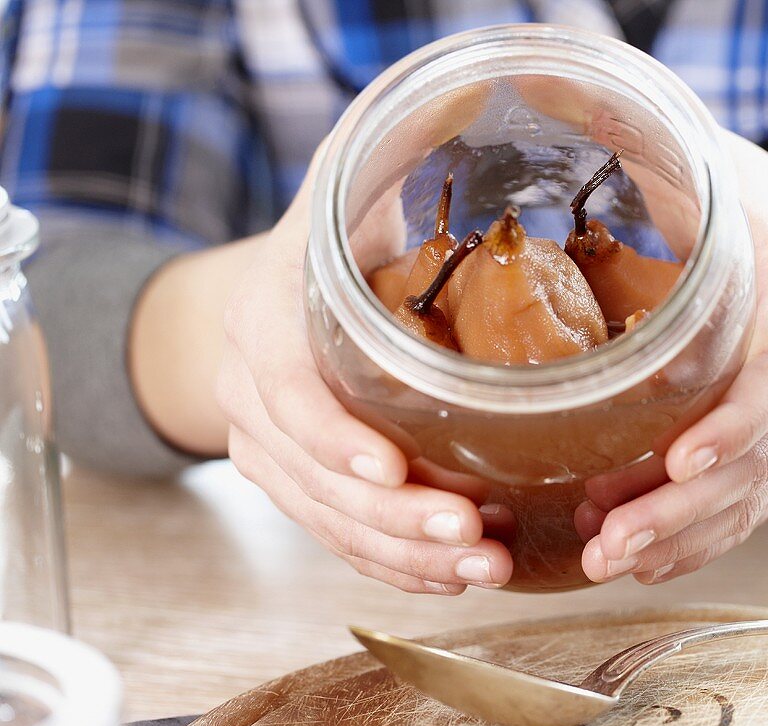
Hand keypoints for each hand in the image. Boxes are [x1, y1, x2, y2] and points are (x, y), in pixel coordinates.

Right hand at [217, 147, 511, 593]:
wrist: (268, 295)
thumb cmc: (328, 236)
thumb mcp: (350, 178)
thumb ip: (399, 144)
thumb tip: (487, 87)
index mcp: (266, 323)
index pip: (289, 395)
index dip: (334, 438)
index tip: (392, 469)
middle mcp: (258, 397)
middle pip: (314, 480)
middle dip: (397, 519)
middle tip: (475, 537)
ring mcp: (273, 449)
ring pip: (330, 523)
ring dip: (406, 556)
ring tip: (483, 566)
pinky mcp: (300, 482)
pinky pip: (339, 538)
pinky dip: (396, 564)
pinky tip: (453, 573)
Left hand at [579, 131, 767, 583]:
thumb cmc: (740, 206)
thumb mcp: (708, 167)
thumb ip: (653, 151)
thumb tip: (562, 104)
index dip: (739, 420)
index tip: (682, 459)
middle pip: (763, 454)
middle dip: (685, 508)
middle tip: (608, 540)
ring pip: (757, 494)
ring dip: (682, 535)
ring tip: (607, 555)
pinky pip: (751, 503)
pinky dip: (697, 536)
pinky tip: (643, 553)